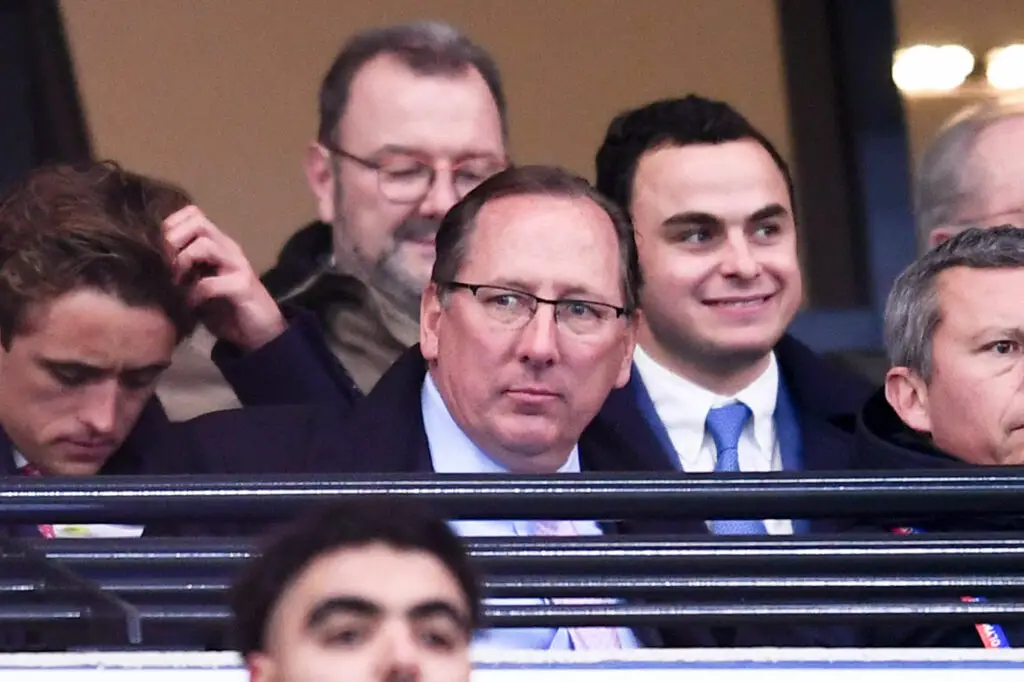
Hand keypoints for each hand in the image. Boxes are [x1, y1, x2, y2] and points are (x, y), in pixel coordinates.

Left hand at [164, 205, 285, 350]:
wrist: (262, 333)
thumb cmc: (228, 309)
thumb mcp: (201, 285)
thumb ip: (185, 269)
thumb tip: (152, 262)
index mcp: (219, 245)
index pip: (193, 214)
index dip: (171, 228)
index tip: (163, 253)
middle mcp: (229, 249)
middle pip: (197, 222)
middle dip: (174, 242)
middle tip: (168, 267)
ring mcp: (238, 266)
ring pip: (204, 245)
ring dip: (183, 263)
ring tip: (178, 283)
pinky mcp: (243, 287)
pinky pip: (209, 283)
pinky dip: (193, 294)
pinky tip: (190, 305)